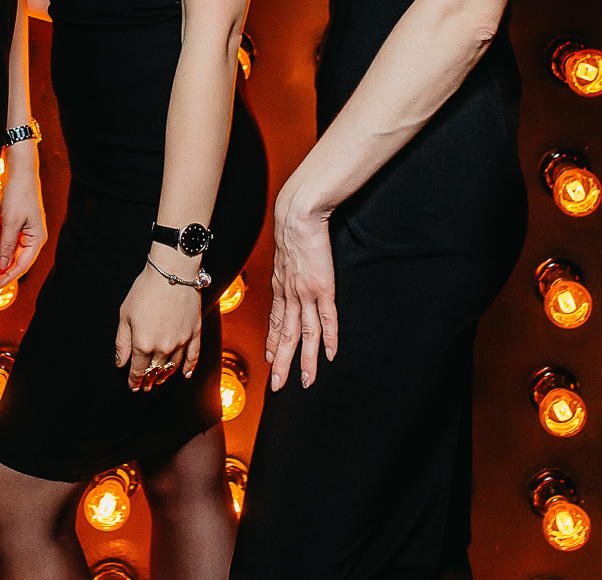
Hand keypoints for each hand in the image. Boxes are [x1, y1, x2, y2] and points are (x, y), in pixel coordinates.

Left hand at [0, 140, 45, 283]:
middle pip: (20, 261)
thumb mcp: (10, 222)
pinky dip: (3, 251)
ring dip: (4, 263)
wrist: (20, 172)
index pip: (23, 265)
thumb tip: (3, 266)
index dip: (9, 277)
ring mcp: (27, 231)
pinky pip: (12, 244)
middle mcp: (34, 237)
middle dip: (6, 272)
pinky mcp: (20, 225)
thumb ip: (7, 246)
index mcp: (37, 238)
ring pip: (15, 253)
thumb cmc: (19, 194)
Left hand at [115, 248, 204, 391]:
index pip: (138, 370)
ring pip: (173, 366)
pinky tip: (185, 374)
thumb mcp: (125, 315)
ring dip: (165, 375)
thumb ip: (122, 342)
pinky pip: (193, 356)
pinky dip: (189, 367)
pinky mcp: (194, 333)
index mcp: (143, 344)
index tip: (133, 386)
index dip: (135, 380)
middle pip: (155, 370)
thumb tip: (120, 363)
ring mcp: (181, 341)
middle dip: (149, 379)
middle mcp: (163, 347)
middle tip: (145, 386)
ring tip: (159, 379)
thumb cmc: (145, 290)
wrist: (172, 272)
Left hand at [267, 182, 337, 390]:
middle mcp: (290, 294)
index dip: (274, 343)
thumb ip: (287, 267)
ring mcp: (306, 293)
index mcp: (280, 286)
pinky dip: (329, 338)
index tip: (271, 359)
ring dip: (304, 359)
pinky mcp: (323, 287)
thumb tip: (290, 270)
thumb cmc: (291, 227)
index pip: (276, 322)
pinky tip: (329, 355)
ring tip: (306, 380)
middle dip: (282, 362)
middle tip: (278, 385)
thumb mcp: (283, 253)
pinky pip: (326, 318)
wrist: (297, 215)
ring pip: (304, 334)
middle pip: (286, 335)